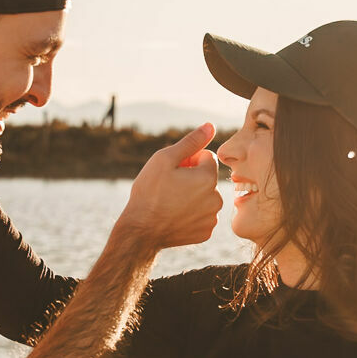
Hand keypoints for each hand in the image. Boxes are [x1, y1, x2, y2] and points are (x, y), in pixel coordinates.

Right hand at [118, 124, 221, 254]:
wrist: (140, 231)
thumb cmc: (149, 192)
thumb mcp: (165, 159)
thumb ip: (191, 142)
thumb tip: (211, 125)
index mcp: (208, 178)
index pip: (207, 157)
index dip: (188, 160)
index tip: (174, 170)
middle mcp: (216, 198)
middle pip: (207, 178)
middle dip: (193, 178)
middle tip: (170, 187)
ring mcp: (212, 218)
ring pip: (206, 197)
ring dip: (193, 196)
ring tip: (171, 202)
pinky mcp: (206, 232)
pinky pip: (203, 215)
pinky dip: (192, 214)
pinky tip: (176, 216)